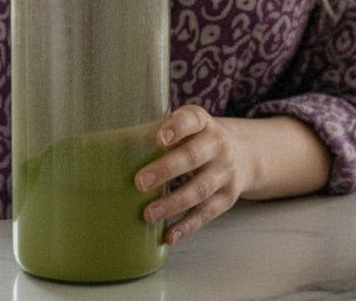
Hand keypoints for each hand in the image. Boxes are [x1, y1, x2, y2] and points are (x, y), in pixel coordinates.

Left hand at [134, 105, 255, 245]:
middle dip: (166, 169)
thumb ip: (160, 133)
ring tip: (148, 214)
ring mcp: (225, 172)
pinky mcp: (228, 198)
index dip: (176, 127)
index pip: (192, 119)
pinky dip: (186, 226)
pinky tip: (168, 235)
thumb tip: (109, 146)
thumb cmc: (198, 138)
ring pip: (200, 189)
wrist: (245, 153)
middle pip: (193, 156)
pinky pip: (206, 214)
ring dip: (173, 203)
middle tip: (139, 183)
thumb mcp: (188, 127)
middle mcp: (218, 145)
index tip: (159, 138)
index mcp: (203, 122)